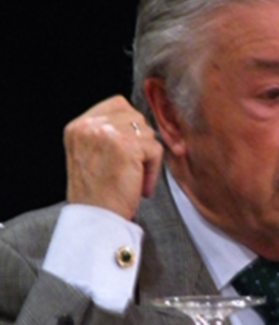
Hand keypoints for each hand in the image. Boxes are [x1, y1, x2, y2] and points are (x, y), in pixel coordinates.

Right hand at [63, 96, 163, 219]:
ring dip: (147, 157)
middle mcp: (89, 125)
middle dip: (140, 143)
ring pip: (146, 133)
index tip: (131, 151)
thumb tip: (138, 124)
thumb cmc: (97, 195)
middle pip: (135, 117)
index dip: (130, 127)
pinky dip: (153, 170)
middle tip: (134, 169)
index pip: (117, 105)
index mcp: (78, 126)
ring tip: (135, 179)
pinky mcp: (126, 146)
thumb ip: (106, 135)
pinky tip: (141, 187)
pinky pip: (154, 149)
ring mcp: (106, 133)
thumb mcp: (91, 156)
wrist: (96, 219)